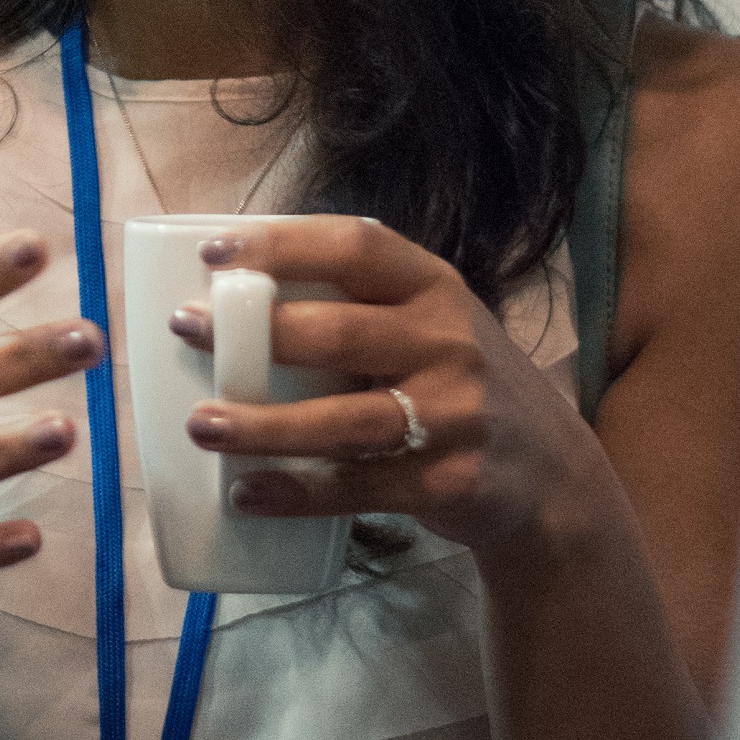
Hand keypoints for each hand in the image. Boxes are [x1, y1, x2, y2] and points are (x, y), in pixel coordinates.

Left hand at [173, 215, 614, 559]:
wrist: (552, 475)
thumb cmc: (458, 382)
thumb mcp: (432, 325)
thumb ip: (360, 306)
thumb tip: (232, 293)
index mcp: (436, 288)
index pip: (357, 248)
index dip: (283, 245)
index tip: (213, 253)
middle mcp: (451, 344)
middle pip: (340, 334)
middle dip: (255, 331)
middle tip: (186, 328)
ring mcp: (456, 417)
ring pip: (344, 422)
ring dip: (265, 426)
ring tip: (201, 425)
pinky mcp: (450, 484)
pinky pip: (358, 489)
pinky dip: (296, 493)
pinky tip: (245, 494)